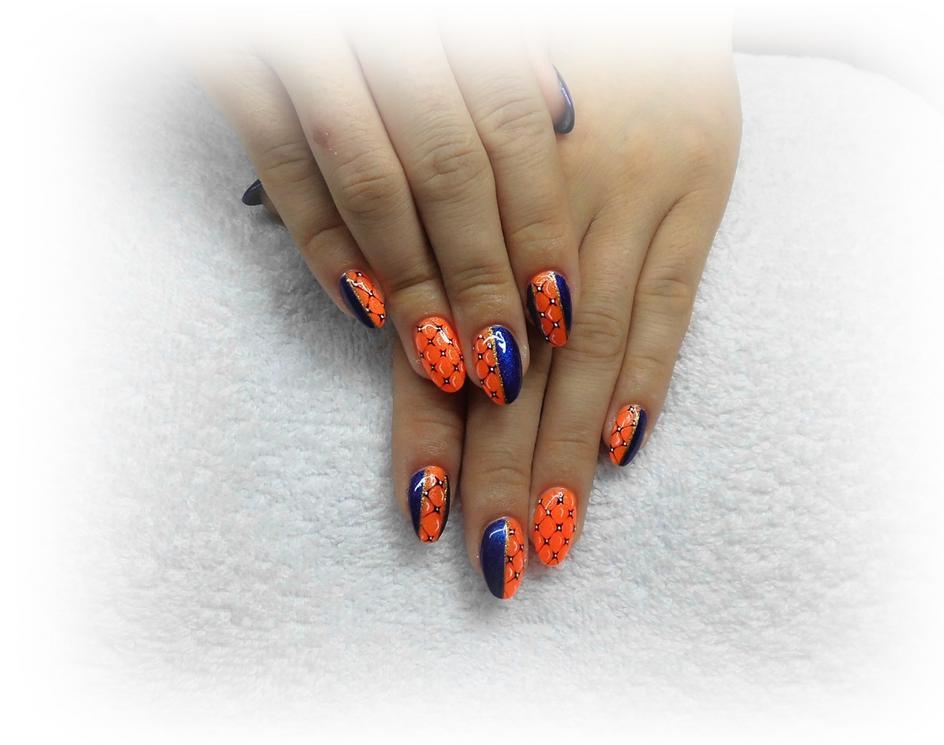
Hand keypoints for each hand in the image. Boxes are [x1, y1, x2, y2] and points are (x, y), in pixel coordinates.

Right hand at [201, 21, 578, 404]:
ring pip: (372, 182)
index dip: (538, 227)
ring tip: (442, 360)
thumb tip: (564, 118)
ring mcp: (311, 46)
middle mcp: (394, 30)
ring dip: (412, 283)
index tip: (559, 312)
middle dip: (481, 277)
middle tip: (502, 364)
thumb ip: (506, 54)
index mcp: (458, 12)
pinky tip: (365, 310)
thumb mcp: (464, 2)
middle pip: (450, 171)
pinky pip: (282, 167)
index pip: (512, 130)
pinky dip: (322, 243)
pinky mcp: (234, 65)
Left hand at [392, 25, 740, 596]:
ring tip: (555, 530)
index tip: (422, 513)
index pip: (441, 340)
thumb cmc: (521, 81)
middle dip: (499, 466)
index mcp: (466, 204)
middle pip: (514, 364)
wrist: (620, 6)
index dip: (431, 432)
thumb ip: (441, 246)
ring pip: (591, 347)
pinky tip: (623, 447)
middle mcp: (538, 211)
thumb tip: (414, 352)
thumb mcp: (462, 150)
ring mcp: (623, 200)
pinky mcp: (696, 190)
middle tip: (494, 555)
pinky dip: (650, 376)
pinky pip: (672, 299)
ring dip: (570, 446)